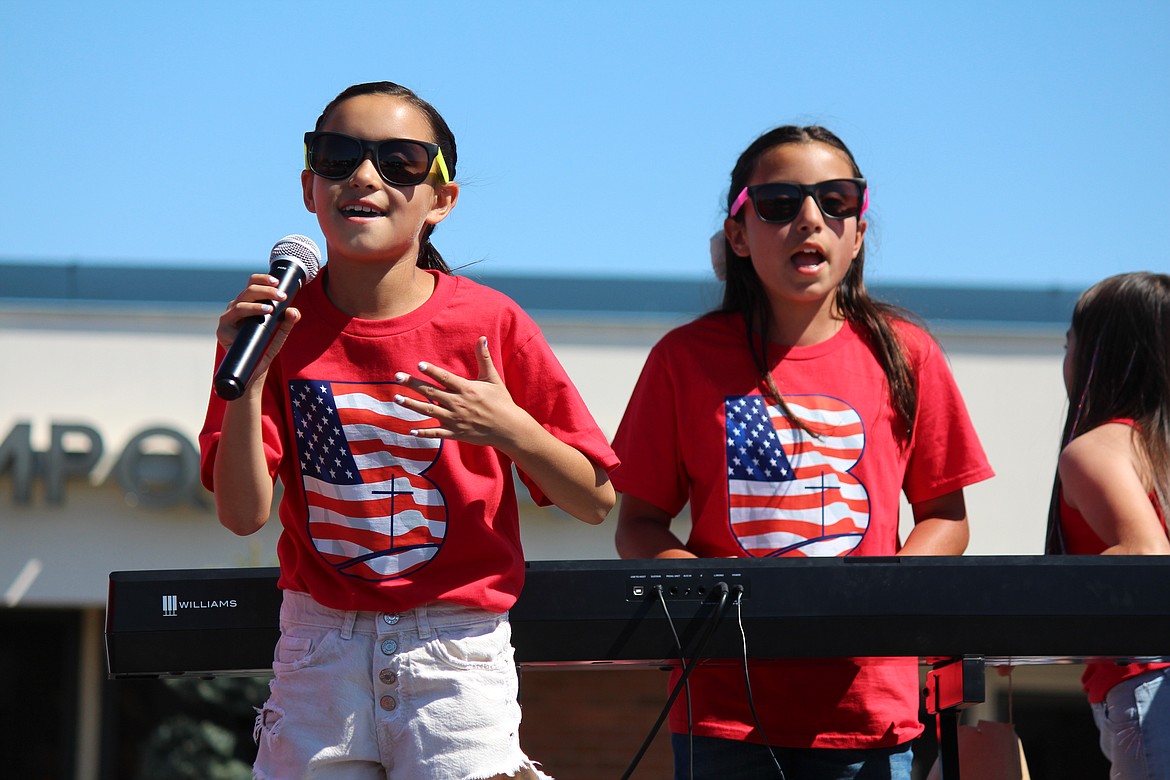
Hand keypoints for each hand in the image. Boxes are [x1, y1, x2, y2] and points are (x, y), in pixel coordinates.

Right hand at [215, 273, 300, 380]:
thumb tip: (294, 310)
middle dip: (266, 289)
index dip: (263, 280)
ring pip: (241, 300)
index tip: (278, 282)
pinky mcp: (222, 329)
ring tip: (272, 306)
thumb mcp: (279, 337)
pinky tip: (264, 312)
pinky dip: (250, 310)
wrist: (251, 374)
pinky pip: (236, 314)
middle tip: (282, 295)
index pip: (253, 285)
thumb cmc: (263, 352)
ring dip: (259, 299)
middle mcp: (236, 309)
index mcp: (247, 306)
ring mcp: (228, 318)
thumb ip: (287, 324)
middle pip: (248, 290)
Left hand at [394, 337, 530, 448]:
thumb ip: (484, 358)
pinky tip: (411, 430)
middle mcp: (458, 404)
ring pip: (429, 411)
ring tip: (396, 399)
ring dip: (411, 405)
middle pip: (431, 393)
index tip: (419, 365)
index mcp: (466, 389)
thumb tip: (482, 338)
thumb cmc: (501, 401)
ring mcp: (455, 420)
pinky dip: (424, 432)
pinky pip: (436, 433)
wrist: (509, 428)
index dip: (432, 371)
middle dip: (412, 384)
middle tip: (397, 377)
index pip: (445, 378)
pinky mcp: (456, 433)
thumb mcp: (493, 378)